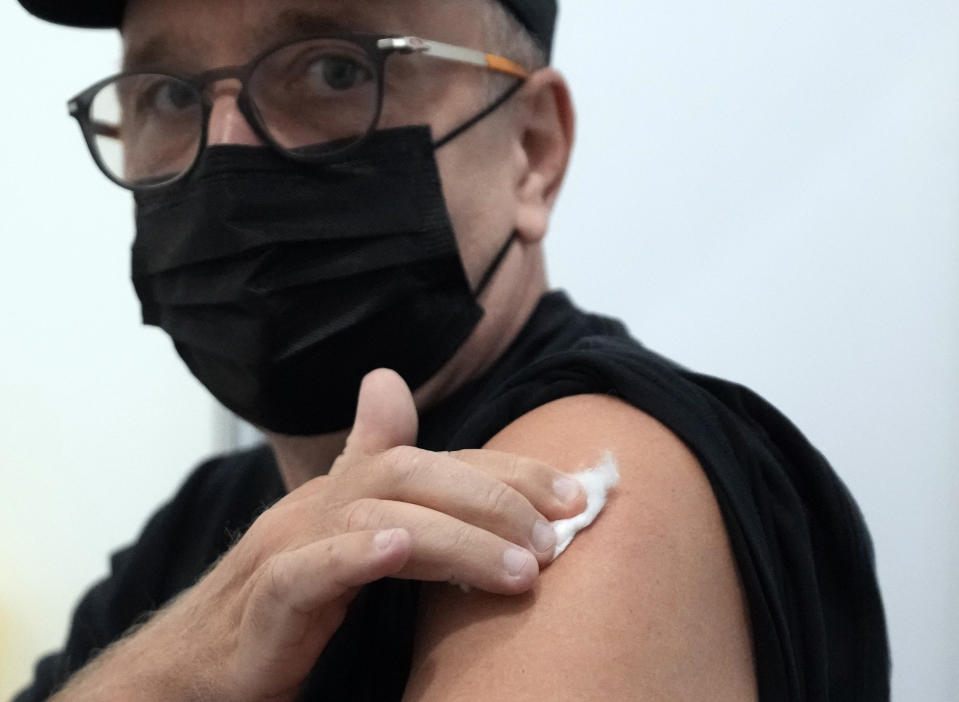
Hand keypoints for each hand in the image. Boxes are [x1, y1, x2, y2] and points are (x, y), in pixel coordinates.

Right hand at [55, 370, 585, 701]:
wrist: (198, 663)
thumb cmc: (284, 594)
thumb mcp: (343, 528)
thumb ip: (381, 472)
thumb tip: (387, 381)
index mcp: (346, 489)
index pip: (436, 460)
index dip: (508, 471)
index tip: (574, 496)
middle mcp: (319, 504)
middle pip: (410, 473)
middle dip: (493, 498)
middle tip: (556, 538)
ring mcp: (287, 548)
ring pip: (375, 519)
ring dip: (455, 539)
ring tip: (520, 569)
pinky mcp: (263, 604)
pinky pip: (304, 571)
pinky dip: (353, 557)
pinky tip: (397, 551)